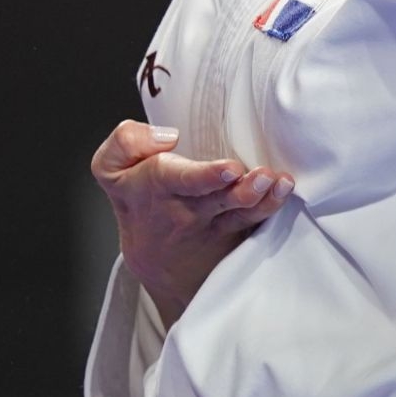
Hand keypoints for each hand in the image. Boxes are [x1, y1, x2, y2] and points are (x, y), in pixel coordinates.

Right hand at [90, 121, 295, 328]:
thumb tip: (167, 136)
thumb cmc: (139, 198)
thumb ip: (127, 142)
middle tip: (263, 176)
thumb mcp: (112, 168)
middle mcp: (187, 208)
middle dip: (241, 189)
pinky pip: (254, 224)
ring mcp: (214, 223)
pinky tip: (283, 192)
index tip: (230, 168)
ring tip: (280, 182)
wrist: (156, 260)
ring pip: (240, 213)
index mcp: (158, 186)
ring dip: (263, 198)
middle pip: (216, 199)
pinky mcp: (235, 232)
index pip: (177, 179)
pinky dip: (271, 209)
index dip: (204, 175)